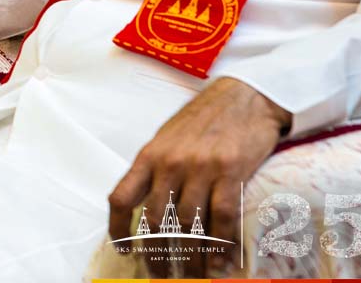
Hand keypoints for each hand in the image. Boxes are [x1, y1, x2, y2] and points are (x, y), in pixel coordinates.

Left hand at [107, 78, 289, 276]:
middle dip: (156, 254)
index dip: (118, 229)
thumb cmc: (203, 119)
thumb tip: (144, 204)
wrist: (243, 95)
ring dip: (190, 258)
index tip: (124, 250)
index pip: (120, 198)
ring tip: (193, 276)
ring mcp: (200, 168)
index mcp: (149, 156)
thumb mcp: (167, 138)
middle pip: (155, 220)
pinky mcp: (231, 172)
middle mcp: (170, 163)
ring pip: (188, 225)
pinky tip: (219, 264)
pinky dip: (220, 247)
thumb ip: (155, 169)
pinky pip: (221, 219)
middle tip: (162, 275)